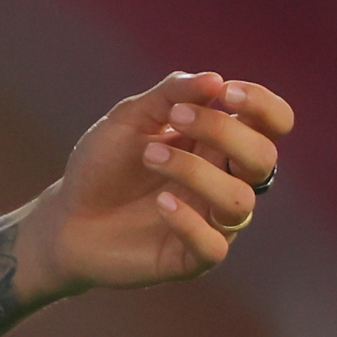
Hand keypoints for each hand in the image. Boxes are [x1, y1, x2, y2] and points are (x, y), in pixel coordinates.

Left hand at [25, 71, 292, 293]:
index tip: (226, 92)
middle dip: (224, 132)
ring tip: (149, 155)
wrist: (65, 218)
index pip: (272, 124)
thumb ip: (170, 94)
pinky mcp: (191, 258)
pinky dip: (189, 220)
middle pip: (263, 158)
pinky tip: (160, 202)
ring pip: (239, 201)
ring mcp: (212, 222)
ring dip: (196, 171)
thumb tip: (215, 79)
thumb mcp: (130, 118)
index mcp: (220, 144)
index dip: (262, 106)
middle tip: (175, 117)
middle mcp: (226, 181)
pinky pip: (213, 245)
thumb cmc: (103, 164)